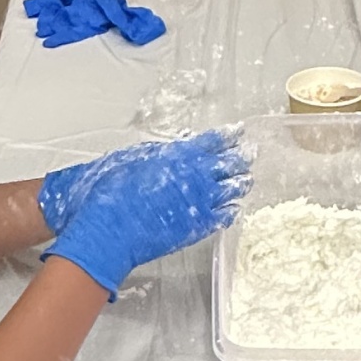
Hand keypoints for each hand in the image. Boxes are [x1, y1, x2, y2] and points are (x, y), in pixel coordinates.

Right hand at [45, 128, 251, 295]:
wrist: (109, 229)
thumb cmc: (111, 193)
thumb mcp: (130, 159)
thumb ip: (156, 154)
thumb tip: (170, 150)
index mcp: (178, 155)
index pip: (212, 140)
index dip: (228, 135)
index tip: (239, 131)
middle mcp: (195, 176)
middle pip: (227, 163)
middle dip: (241, 156)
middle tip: (251, 151)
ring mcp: (199, 202)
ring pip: (231, 189)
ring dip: (240, 182)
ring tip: (247, 179)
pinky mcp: (197, 227)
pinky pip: (223, 217)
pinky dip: (231, 210)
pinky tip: (234, 208)